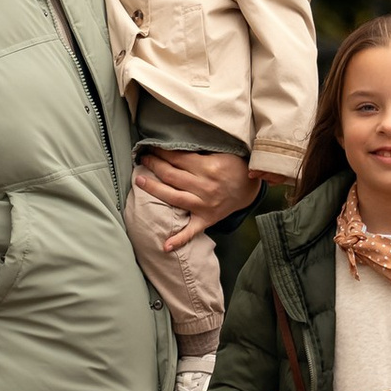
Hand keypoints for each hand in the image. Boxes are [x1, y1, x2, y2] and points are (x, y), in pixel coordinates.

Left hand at [137, 146, 254, 248]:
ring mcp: (205, 205)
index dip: (161, 151)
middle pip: (171, 175)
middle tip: (143, 158)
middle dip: (154, 165)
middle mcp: (205, 187)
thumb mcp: (222, 152)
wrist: (251, 187)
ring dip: (153, 189)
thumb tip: (173, 143)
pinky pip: (192, 231)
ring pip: (173, 197)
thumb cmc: (235, 166)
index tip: (151, 146)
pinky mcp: (207, 219)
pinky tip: (165, 246)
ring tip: (139, 180)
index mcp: (208, 168)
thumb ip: (199, 150)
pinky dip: (179, 239)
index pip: (177, 158)